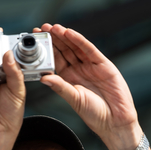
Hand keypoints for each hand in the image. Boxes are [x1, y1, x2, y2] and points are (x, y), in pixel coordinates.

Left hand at [36, 23, 141, 149]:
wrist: (115, 121)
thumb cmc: (94, 113)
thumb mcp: (74, 99)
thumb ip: (60, 87)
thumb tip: (43, 78)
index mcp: (68, 78)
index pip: (55, 60)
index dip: (46, 49)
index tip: (35, 40)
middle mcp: (79, 69)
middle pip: (64, 50)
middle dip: (53, 39)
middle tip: (42, 28)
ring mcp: (91, 66)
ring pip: (75, 47)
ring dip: (64, 37)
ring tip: (53, 28)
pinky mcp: (103, 64)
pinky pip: (89, 49)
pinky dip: (79, 41)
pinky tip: (70, 33)